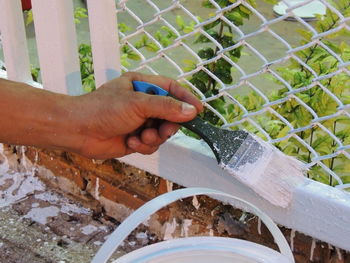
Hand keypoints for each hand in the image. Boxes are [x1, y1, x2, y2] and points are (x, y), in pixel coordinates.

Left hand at [72, 72, 202, 158]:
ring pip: (162, 132)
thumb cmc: (102, 109)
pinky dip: (143, 145)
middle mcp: (143, 103)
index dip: (187, 99)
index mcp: (143, 85)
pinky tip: (130, 141)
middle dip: (167, 125)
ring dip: (153, 137)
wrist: (78, 131)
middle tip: (163, 130)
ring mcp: (139, 121)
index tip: (199, 111)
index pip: (173, 89)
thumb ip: (166, 107)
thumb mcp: (138, 103)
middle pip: (171, 114)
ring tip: (140, 136)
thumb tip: (191, 111)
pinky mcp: (135, 138)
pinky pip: (151, 144)